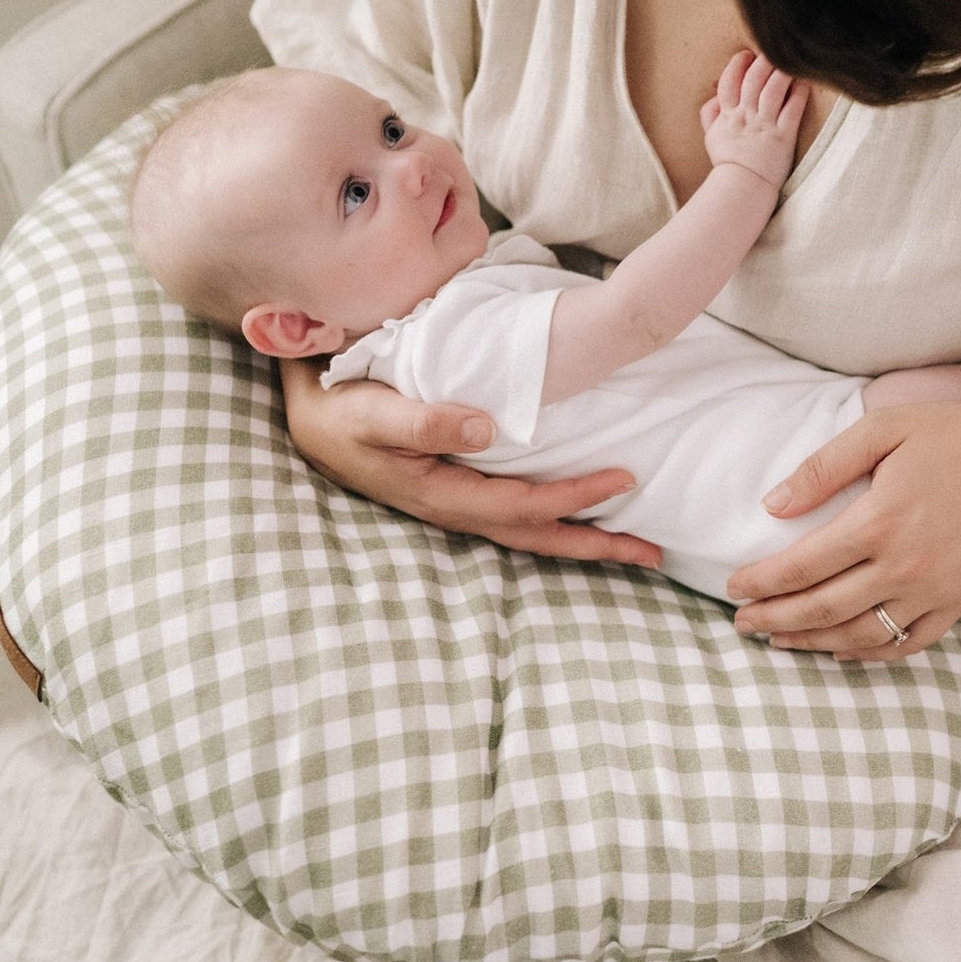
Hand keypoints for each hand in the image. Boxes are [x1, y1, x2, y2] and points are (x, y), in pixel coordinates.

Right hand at [279, 357, 662, 566]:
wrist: (306, 411)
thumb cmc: (337, 408)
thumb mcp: (371, 413)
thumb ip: (423, 422)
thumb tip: (485, 429)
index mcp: (444, 494)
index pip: (525, 505)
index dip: (576, 497)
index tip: (625, 479)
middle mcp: (456, 509)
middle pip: (538, 536)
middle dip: (596, 546)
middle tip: (654, 553)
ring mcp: (457, 504)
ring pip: (530, 531)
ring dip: (581, 538)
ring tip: (631, 544)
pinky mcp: (456, 491)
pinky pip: (516, 514)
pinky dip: (553, 520)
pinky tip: (576, 514)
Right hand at [699, 50, 805, 190]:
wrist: (741, 188)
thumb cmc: (728, 164)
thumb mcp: (711, 138)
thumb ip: (710, 116)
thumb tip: (713, 98)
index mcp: (727, 116)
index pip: (729, 83)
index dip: (736, 65)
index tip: (745, 55)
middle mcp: (746, 116)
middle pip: (753, 80)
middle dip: (762, 61)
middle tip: (771, 49)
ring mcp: (765, 126)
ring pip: (773, 90)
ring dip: (781, 71)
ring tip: (790, 59)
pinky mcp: (783, 137)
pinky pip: (792, 110)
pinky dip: (799, 94)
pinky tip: (804, 82)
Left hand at [726, 400, 960, 658]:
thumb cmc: (954, 436)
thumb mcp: (882, 429)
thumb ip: (823, 467)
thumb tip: (772, 505)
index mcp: (880, 521)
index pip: (802, 565)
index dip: (762, 581)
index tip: (734, 588)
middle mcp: (905, 566)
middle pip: (823, 608)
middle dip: (775, 620)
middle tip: (742, 624)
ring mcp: (935, 591)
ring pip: (860, 635)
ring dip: (813, 642)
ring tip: (779, 640)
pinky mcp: (959, 602)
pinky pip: (908, 643)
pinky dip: (870, 654)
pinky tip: (842, 651)